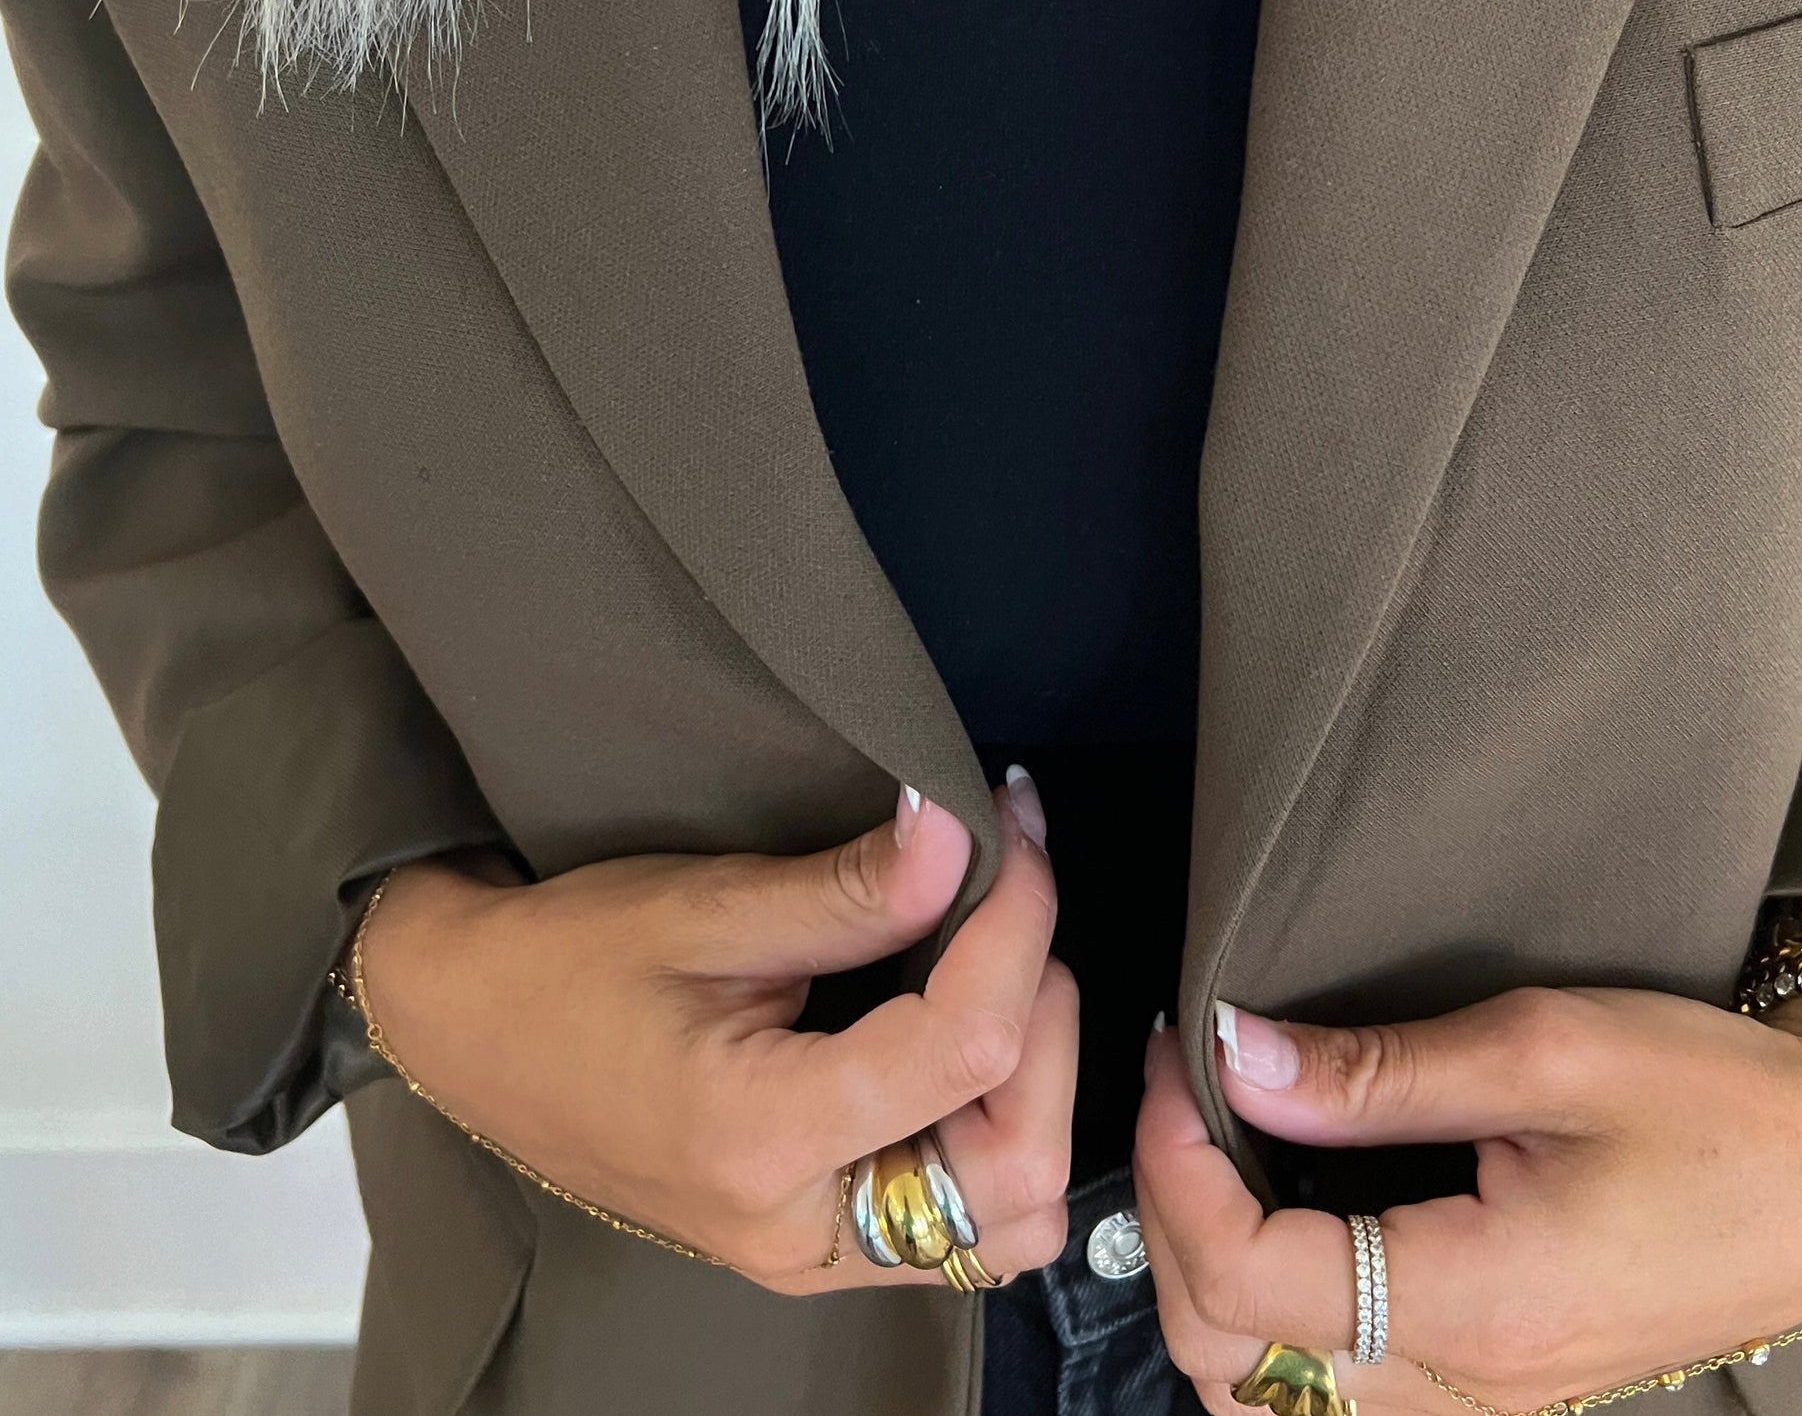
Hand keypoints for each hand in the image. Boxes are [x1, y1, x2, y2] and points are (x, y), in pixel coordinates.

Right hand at [359, 773, 1074, 1290]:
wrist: (468, 1027)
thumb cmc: (565, 962)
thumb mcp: (705, 903)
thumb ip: (849, 886)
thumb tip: (965, 832)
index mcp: (763, 1139)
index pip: (967, 1050)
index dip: (1019, 927)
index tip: (1015, 832)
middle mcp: (798, 1229)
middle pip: (1020, 1171)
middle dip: (1049, 1027)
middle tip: (1017, 904)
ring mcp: (809, 1252)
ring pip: (1008, 1217)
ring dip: (1036, 1089)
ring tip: (997, 966)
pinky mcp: (814, 1239)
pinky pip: (960, 1218)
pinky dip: (996, 1126)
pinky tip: (965, 1025)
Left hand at [1134, 982, 1801, 1415]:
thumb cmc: (1722, 1101)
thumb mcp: (1545, 1047)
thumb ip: (1378, 1070)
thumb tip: (1237, 1058)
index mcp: (1475, 1306)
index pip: (1244, 1276)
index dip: (1172, 1162)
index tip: (1174, 1055)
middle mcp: (1472, 1386)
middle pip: (1234, 1363)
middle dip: (1170, 1226)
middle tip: (1182, 1097)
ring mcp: (1491, 1400)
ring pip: (1279, 1398)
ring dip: (1219, 1283)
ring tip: (1223, 1151)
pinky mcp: (1508, 1382)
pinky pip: (1348, 1388)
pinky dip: (1284, 1315)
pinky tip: (1295, 1207)